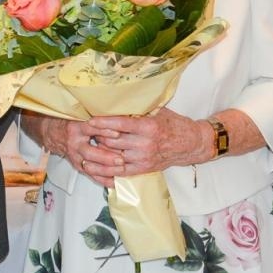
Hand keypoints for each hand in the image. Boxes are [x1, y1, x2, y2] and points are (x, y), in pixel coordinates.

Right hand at [27, 113, 113, 188]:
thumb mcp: (81, 117)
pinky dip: (103, 180)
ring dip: (107, 170)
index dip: (104, 131)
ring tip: (121, 171)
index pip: (90, 128)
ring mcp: (75, 157)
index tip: (118, 133)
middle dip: (106, 157)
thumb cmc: (71, 123)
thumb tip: (120, 119)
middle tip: (121, 159)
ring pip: (90, 167)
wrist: (53, 133)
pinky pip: (91, 175)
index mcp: (76, 128)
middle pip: (89, 152)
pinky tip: (115, 182)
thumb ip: (98, 119)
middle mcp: (74, 143)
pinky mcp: (77, 166)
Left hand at [88, 108, 209, 177]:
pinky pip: (119, 172)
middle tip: (86, 131)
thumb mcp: (157, 110)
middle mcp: (145, 144)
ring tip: (83, 148)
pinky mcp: (142, 169)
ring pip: (112, 156)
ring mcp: (143, 158)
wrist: (189, 143)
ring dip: (97, 153)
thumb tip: (114, 99)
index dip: (101, 122)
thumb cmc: (171, 123)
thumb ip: (137, 108)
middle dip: (97, 136)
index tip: (88, 120)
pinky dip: (104, 171)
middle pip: (112, 140)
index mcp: (148, 127)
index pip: (119, 123)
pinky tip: (92, 168)